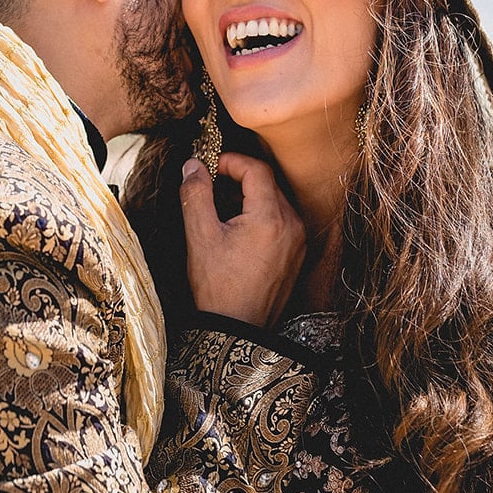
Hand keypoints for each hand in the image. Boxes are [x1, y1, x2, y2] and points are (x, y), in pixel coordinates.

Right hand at [179, 153, 306, 327]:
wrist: (238, 330)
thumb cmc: (218, 286)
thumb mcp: (200, 236)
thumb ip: (196, 194)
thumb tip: (193, 165)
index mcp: (271, 217)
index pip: (257, 169)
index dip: (231, 161)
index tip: (209, 167)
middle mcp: (293, 225)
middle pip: (267, 184)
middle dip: (238, 180)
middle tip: (211, 188)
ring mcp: (298, 242)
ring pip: (274, 202)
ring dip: (248, 199)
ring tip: (221, 212)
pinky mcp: (297, 255)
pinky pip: (281, 222)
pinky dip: (260, 216)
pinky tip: (237, 232)